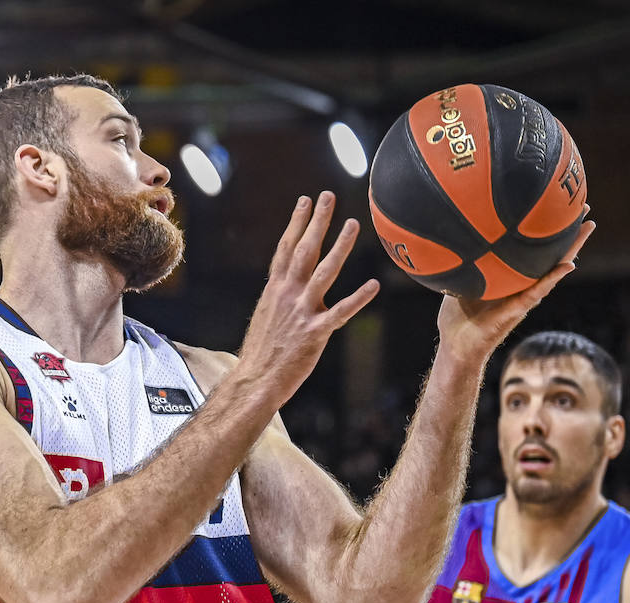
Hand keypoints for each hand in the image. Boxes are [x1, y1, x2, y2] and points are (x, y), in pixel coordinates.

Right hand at [236, 191, 380, 403]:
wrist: (255, 380)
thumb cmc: (262, 353)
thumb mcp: (267, 317)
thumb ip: (280, 298)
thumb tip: (286, 287)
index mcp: (275, 290)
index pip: (286, 248)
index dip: (296, 223)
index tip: (304, 201)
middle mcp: (288, 294)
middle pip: (304, 250)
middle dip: (317, 221)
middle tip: (328, 196)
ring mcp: (302, 312)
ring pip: (324, 272)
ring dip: (340, 247)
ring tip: (353, 224)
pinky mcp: (315, 332)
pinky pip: (341, 312)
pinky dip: (358, 298)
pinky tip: (374, 284)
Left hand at [436, 211, 595, 361]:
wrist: (454, 347)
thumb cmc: (457, 318)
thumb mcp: (460, 282)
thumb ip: (463, 263)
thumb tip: (455, 236)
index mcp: (510, 278)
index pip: (532, 252)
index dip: (546, 232)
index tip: (559, 207)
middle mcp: (522, 286)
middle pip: (551, 257)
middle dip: (569, 233)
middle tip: (585, 209)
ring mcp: (522, 298)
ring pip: (553, 271)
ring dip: (571, 249)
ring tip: (587, 229)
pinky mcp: (516, 310)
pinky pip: (536, 292)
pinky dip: (552, 279)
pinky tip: (568, 266)